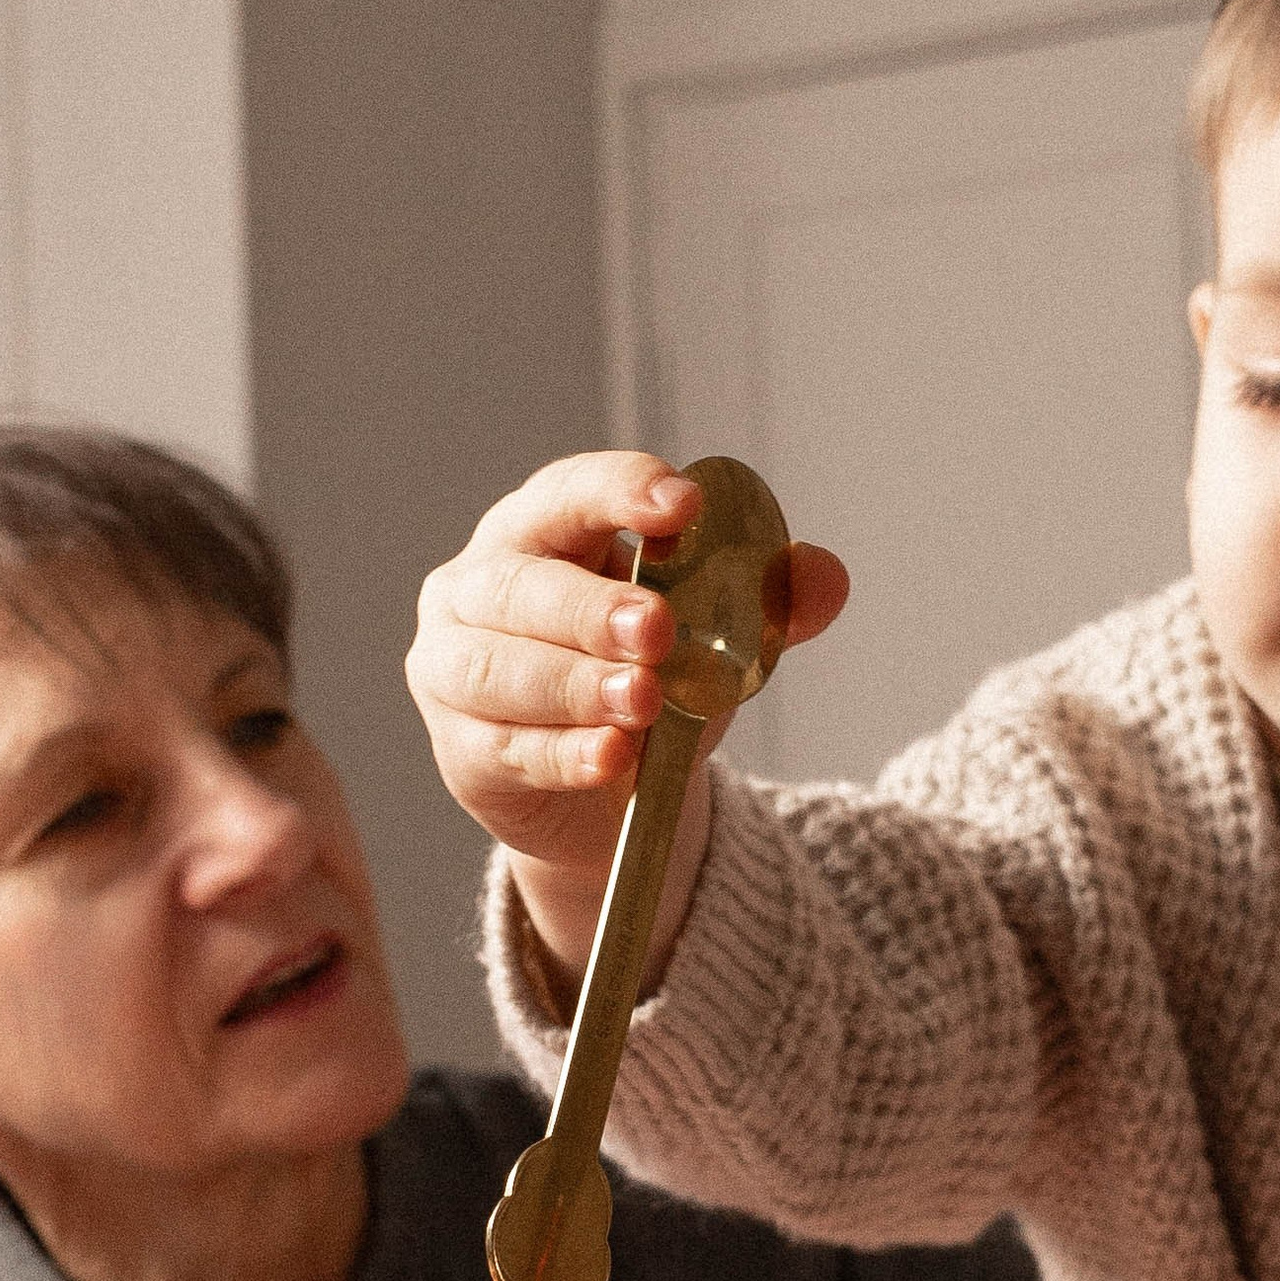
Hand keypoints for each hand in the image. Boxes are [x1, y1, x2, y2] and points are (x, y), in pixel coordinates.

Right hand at [405, 450, 849, 985]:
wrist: (600, 788)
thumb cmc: (645, 678)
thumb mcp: (711, 637)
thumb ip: (765, 606)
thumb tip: (826, 577)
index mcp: (543, 529)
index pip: (571, 492)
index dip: (621, 492)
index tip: (682, 509)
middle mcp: (480, 585)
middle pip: (521, 586)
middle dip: (590, 609)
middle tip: (657, 631)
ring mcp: (453, 666)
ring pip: (500, 670)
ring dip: (575, 685)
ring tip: (642, 701)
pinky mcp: (458, 746)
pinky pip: (506, 747)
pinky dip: (562, 754)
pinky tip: (611, 758)